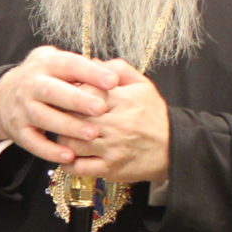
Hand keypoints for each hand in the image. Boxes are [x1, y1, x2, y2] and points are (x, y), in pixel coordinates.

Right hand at [0, 46, 118, 165]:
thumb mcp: (58, 62)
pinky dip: (49, 150)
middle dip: (76, 100)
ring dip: (68, 126)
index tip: (113, 81)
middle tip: (101, 108)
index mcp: (45, 65)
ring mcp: (22, 109)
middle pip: (51, 91)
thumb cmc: (45, 78)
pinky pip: (33, 142)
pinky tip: (69, 156)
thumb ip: (84, 65)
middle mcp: (30, 85)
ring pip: (43, 117)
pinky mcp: (18, 131)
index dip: (90, 72)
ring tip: (92, 134)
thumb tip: (115, 72)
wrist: (3, 96)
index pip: (68, 64)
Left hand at [72, 60, 171, 186]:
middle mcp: (116, 124)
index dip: (70, 94)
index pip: (84, 93)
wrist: (175, 148)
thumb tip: (91, 62)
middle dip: (61, 117)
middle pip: (73, 118)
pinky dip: (67, 163)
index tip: (65, 96)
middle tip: (57, 116)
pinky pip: (78, 167)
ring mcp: (112, 148)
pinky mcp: (110, 169)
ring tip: (64, 135)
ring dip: (62, 140)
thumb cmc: (154, 115)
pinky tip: (67, 156)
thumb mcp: (143, 86)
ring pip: (71, 143)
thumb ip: (118, 70)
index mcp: (123, 100)